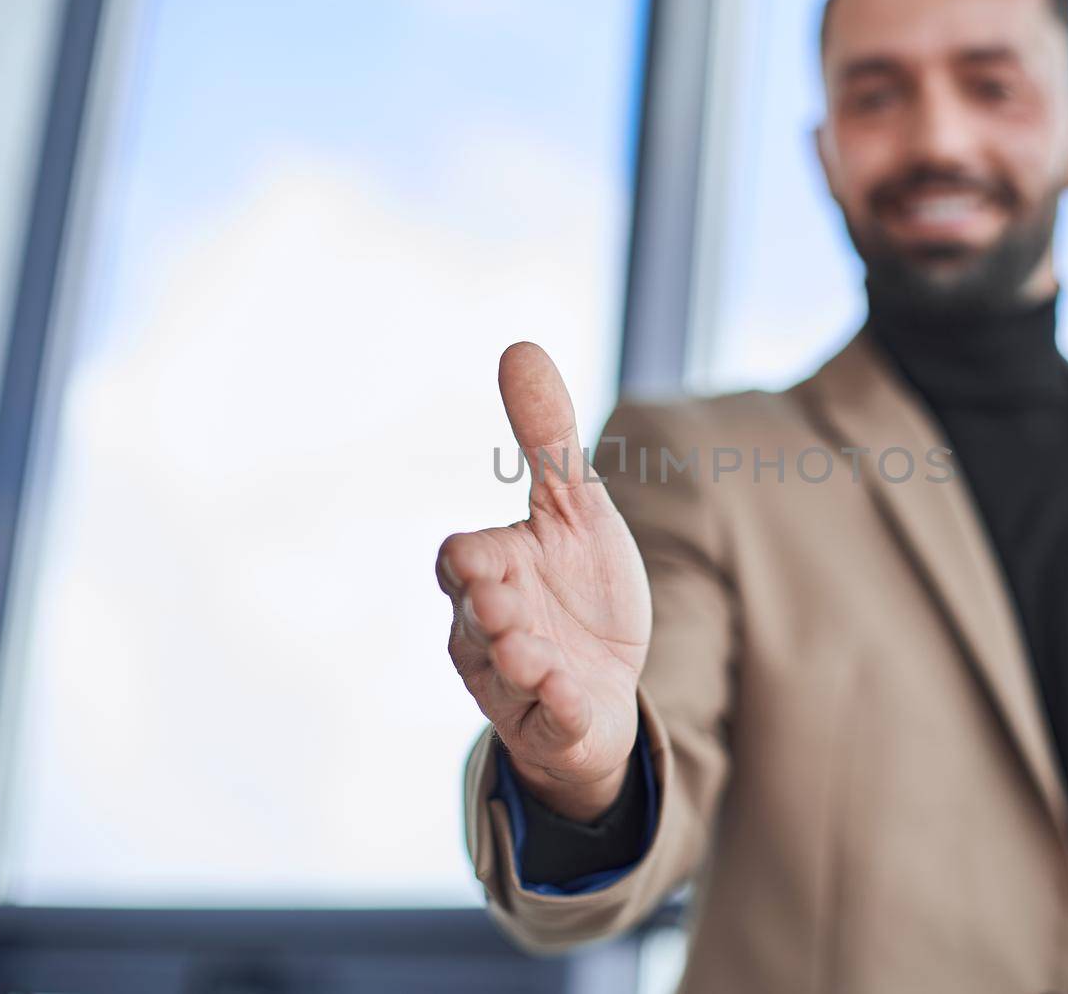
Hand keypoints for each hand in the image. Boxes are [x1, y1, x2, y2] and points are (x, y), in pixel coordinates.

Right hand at [437, 342, 651, 820]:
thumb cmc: (579, 589)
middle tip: (507, 599)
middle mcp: (489, 630)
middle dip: (489, 609)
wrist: (608, 680)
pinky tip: (571, 693)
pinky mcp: (554, 722)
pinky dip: (556, 706)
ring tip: (531, 652)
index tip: (481, 555)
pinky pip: (549, 718)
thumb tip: (519, 346)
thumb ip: (546, 437)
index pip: (459, 562)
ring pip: (502, 672)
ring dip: (516, 659)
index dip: (468, 560)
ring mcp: (518, 682)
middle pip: (473, 617)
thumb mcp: (575, 507)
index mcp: (490, 574)